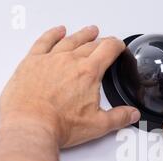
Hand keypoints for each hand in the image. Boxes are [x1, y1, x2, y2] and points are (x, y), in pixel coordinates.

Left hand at [0, 25, 140, 147]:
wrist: (30, 126)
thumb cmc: (59, 125)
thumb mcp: (97, 125)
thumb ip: (118, 118)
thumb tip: (131, 114)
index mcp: (88, 72)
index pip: (108, 50)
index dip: (117, 46)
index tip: (119, 46)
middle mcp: (70, 61)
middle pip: (90, 44)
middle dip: (101, 42)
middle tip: (105, 42)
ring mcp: (49, 59)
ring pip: (69, 40)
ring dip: (81, 35)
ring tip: (88, 32)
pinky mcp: (31, 62)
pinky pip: (44, 41)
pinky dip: (53, 34)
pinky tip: (58, 32)